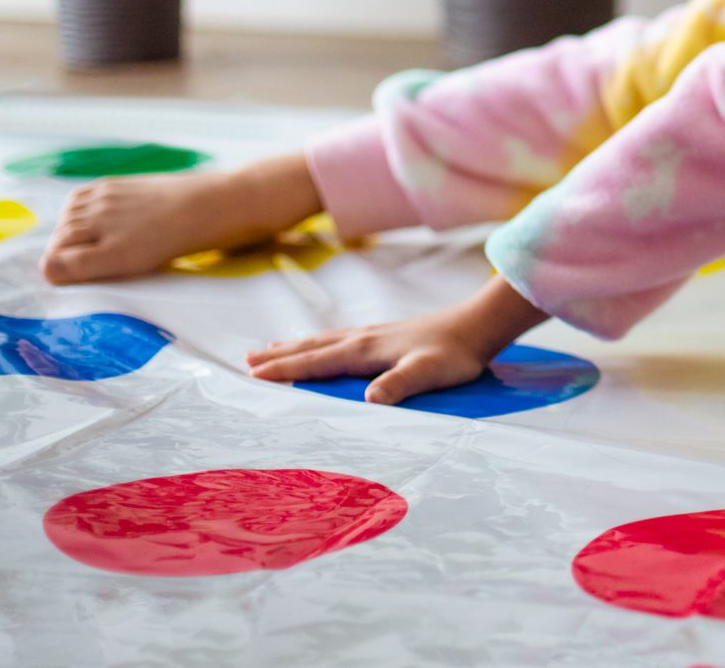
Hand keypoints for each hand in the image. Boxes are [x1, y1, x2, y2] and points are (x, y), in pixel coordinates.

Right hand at [244, 276, 546, 405]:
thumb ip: (400, 385)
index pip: (316, 361)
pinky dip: (319, 343)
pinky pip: (339, 340)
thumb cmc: (455, 353)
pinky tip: (323, 345)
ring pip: (324, 340)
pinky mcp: (386, 335)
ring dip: (295, 346)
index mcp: (365, 350)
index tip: (252, 375)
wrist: (478, 325)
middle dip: (279, 355)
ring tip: (269, 348)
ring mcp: (374, 334)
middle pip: (312, 347)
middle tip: (245, 361)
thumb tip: (370, 399)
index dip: (284, 369)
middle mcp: (363, 338)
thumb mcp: (428, 372)